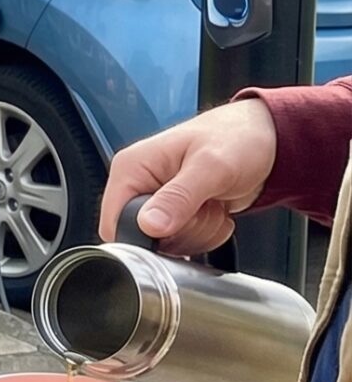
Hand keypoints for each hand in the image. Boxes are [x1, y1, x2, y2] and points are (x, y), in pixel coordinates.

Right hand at [98, 99, 275, 256]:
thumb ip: (178, 197)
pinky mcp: (175, 212)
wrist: (266, 140)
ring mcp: (157, 199)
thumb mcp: (210, 167)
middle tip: (204, 209)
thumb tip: (149, 225)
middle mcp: (138, 184)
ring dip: (197, 235)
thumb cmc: (237, 138)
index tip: (178, 225)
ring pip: (163, 243)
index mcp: (132, 168)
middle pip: (141, 237)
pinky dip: (204, 236)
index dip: (145, 235)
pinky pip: (180, 242)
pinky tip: (215, 213)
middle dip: (180, 234)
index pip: (115, 221)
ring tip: (212, 207)